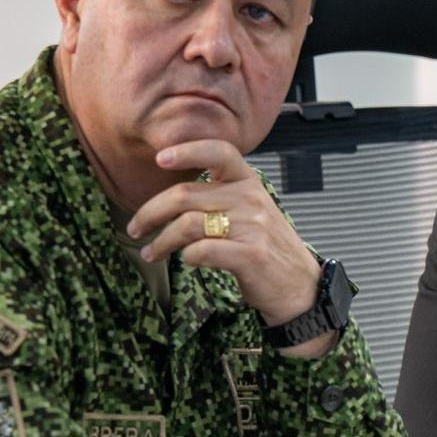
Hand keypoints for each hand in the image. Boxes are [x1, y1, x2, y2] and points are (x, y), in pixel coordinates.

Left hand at [128, 140, 322, 345]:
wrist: (300, 285)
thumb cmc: (267, 248)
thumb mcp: (251, 211)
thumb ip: (220, 197)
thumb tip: (170, 196)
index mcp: (249, 183)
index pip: (220, 152)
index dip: (187, 151)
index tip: (160, 158)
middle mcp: (251, 199)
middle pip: (184, 196)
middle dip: (150, 213)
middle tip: (136, 228)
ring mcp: (252, 226)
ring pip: (186, 225)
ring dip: (160, 242)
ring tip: (151, 253)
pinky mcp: (250, 254)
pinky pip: (200, 251)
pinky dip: (186, 258)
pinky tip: (187, 262)